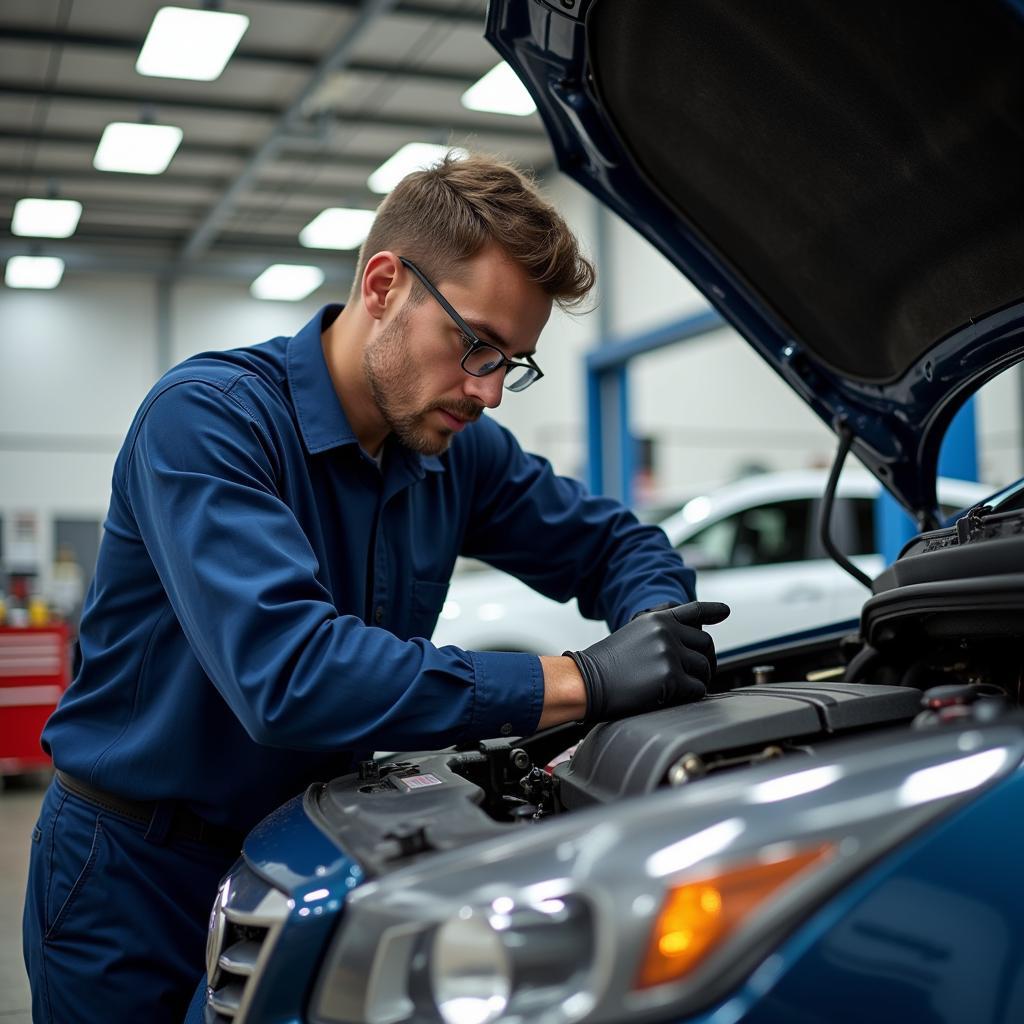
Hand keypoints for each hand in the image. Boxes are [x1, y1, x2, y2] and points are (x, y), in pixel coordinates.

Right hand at [565, 601, 729, 722]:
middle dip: (705, 661)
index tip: (725, 612)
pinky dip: (689, 696)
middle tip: (697, 675)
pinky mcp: (671, 676)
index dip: (712, 611)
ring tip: (677, 688)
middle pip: (706, 644)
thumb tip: (687, 641)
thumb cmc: (606, 665)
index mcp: (657, 620)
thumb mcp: (633, 634)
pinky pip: (698, 689)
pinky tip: (671, 696)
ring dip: (697, 680)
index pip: (693, 611)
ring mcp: (670, 653)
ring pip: (705, 668)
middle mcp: (667, 632)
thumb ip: (659, 631)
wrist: (587, 681)